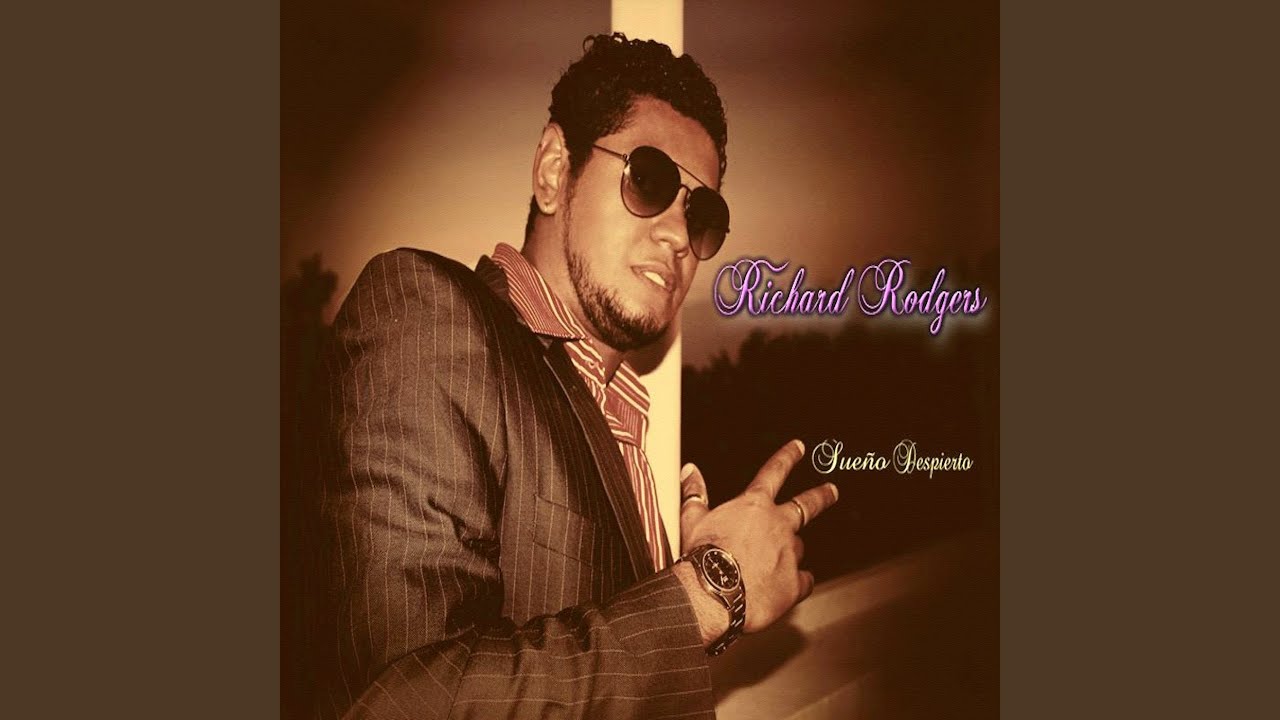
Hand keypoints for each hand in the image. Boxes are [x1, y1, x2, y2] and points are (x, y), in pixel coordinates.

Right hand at [678, 439, 838, 633]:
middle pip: (807, 505)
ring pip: (798, 548)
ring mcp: (790, 554)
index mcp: (754, 506)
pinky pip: (804, 580)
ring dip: (789, 552)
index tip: (798, 447)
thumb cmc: (701, 558)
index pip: (774, 472)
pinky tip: (784, 589)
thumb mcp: (692, 519)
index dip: (787, 457)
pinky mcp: (795, 583)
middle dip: (821, 496)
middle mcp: (778, 525)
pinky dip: (797, 583)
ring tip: (771, 566)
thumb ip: (695, 493)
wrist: (712, 595)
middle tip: (832, 491)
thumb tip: (690, 471)